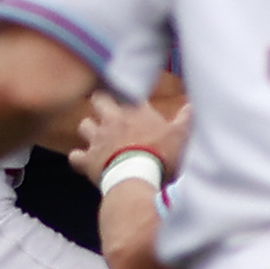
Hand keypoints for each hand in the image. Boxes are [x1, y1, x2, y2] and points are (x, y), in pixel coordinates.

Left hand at [71, 93, 190, 183]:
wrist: (138, 177)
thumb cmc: (162, 155)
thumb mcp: (181, 135)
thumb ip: (186, 118)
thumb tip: (193, 105)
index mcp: (136, 110)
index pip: (128, 91)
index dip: (128, 93)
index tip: (130, 97)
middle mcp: (113, 119)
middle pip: (99, 99)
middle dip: (101, 103)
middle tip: (107, 111)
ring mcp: (98, 139)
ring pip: (84, 124)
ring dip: (89, 130)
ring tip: (97, 137)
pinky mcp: (87, 159)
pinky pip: (75, 156)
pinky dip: (79, 158)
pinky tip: (84, 162)